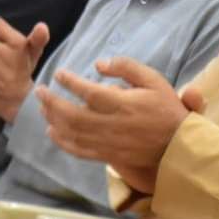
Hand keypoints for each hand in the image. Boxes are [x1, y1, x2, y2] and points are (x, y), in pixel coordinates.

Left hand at [35, 57, 196, 193]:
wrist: (178, 146)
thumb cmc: (166, 109)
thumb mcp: (153, 80)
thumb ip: (126, 68)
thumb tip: (99, 64)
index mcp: (122, 104)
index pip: (88, 92)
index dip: (70, 82)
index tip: (59, 73)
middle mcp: (111, 124)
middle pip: (73, 115)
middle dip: (52, 102)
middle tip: (39, 90)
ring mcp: (107, 142)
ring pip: (73, 133)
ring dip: (54, 120)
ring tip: (42, 107)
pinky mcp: (107, 155)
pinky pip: (80, 151)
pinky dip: (62, 142)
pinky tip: (52, 132)